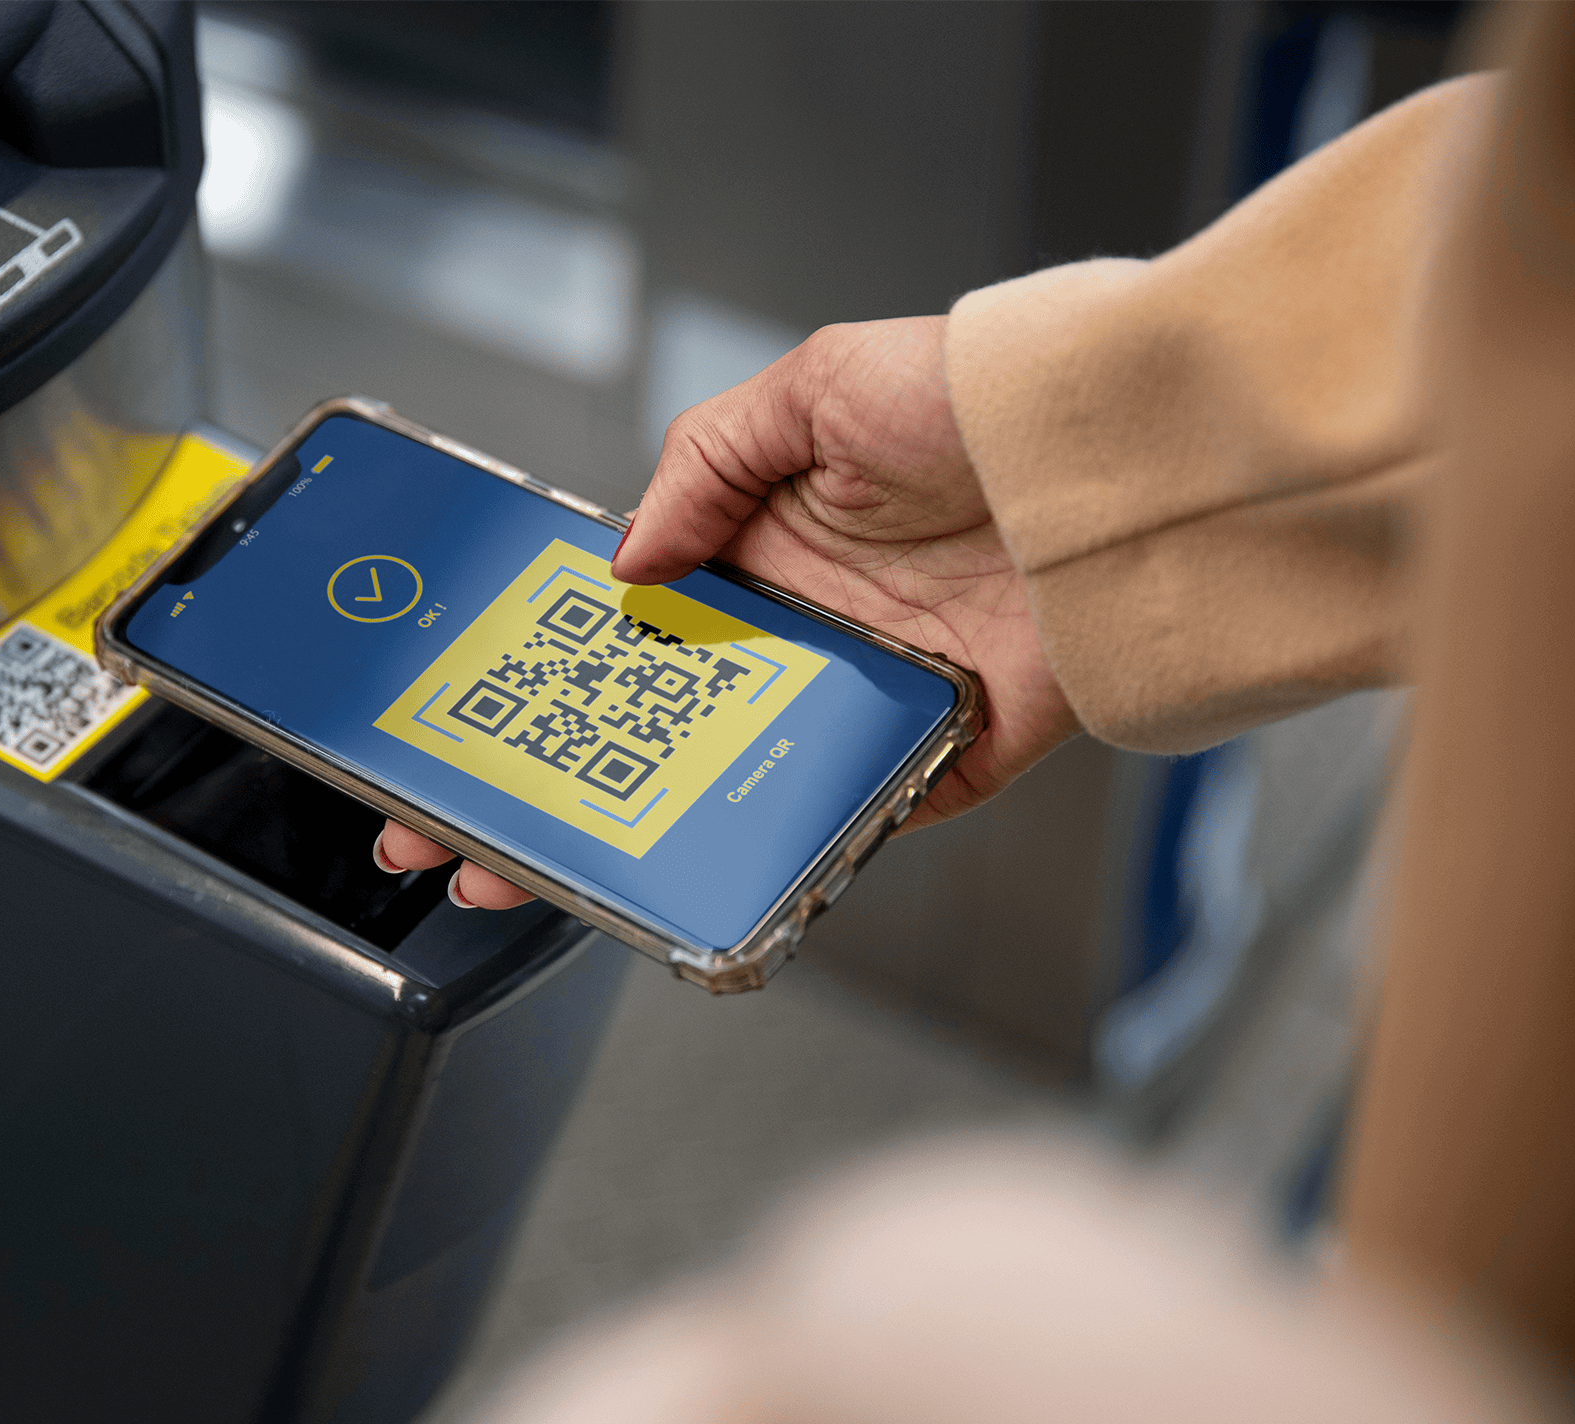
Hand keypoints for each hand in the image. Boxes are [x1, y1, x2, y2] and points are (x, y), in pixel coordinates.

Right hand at [376, 316, 1079, 909]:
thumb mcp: (812, 387)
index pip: (627, 622)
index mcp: (759, 544)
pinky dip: (780, 858)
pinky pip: (843, 822)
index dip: (544, 671)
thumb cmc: (976, 398)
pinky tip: (681, 885)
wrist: (1120, 463)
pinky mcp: (928, 759)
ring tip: (543, 877)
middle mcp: (799, 628)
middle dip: (551, 782)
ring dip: (635, 834)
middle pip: (653, 724)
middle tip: (453, 834)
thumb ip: (703, 465)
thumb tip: (622, 564)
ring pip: (726, 786)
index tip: (464, 717)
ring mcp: (856, 700)